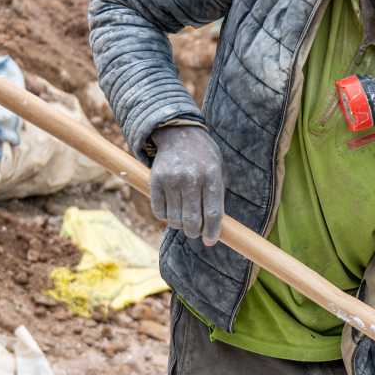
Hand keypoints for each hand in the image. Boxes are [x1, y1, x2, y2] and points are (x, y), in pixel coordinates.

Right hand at [150, 125, 225, 244]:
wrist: (178, 133)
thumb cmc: (203, 157)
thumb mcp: (218, 170)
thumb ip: (217, 195)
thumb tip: (215, 227)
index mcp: (212, 176)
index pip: (213, 213)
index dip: (212, 232)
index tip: (210, 241)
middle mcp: (192, 178)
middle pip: (192, 220)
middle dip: (194, 232)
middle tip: (195, 232)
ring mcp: (171, 179)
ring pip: (174, 218)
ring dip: (179, 226)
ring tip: (184, 220)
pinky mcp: (155, 180)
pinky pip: (159, 211)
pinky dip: (165, 217)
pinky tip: (171, 211)